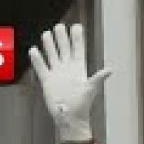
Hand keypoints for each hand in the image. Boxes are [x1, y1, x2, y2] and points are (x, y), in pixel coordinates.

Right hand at [28, 23, 111, 143]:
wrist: (70, 117)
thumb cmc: (82, 105)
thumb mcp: (91, 89)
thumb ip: (98, 78)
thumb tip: (110, 70)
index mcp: (79, 68)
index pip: (78, 49)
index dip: (77, 38)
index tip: (76, 26)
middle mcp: (68, 69)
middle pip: (64, 48)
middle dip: (62, 37)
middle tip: (60, 26)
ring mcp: (57, 74)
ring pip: (52, 55)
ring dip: (49, 45)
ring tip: (47, 33)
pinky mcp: (47, 81)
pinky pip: (41, 67)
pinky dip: (37, 59)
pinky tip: (34, 50)